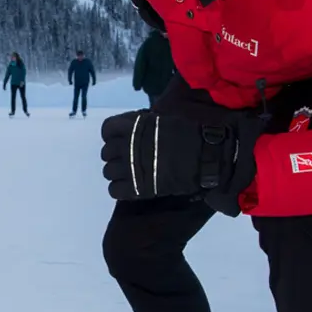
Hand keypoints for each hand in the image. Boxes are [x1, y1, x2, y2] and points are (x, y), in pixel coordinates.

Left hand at [100, 107, 261, 213]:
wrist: (205, 157)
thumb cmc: (189, 135)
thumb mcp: (163, 121)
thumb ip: (144, 124)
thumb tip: (136, 123)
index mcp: (133, 127)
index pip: (107, 129)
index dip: (111, 135)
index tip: (121, 140)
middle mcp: (127, 146)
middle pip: (106, 153)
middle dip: (116, 156)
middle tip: (129, 160)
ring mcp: (130, 168)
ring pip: (107, 172)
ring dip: (118, 173)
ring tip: (131, 175)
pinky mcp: (136, 188)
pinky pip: (114, 190)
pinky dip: (121, 189)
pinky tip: (132, 187)